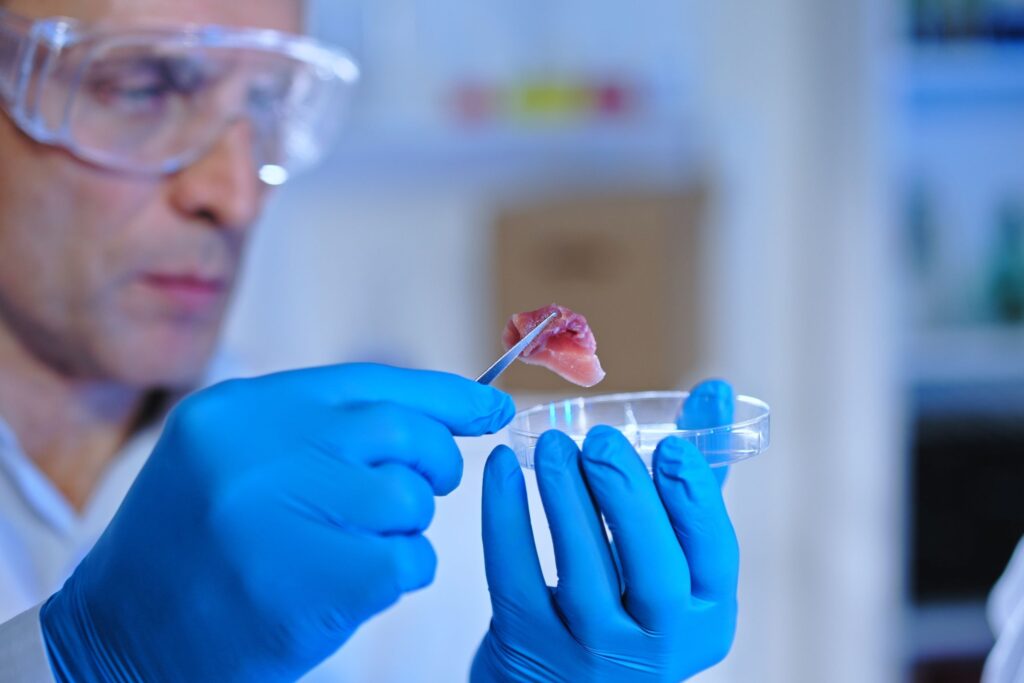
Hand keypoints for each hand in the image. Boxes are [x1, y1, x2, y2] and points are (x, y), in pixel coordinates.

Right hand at [40, 364, 514, 682]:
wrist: (119, 639)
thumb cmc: (199, 548)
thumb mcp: (238, 459)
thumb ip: (324, 431)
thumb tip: (444, 417)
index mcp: (238, 409)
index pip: (369, 383)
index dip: (442, 395)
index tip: (490, 407)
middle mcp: (253, 448)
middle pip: (399, 432)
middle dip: (434, 461)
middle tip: (427, 488)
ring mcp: (272, 513)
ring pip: (407, 498)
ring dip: (406, 527)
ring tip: (359, 545)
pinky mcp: (301, 581)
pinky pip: (405, 560)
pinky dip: (403, 572)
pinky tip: (360, 585)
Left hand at [472, 384, 738, 681]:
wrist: (566, 682)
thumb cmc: (633, 604)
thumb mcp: (678, 554)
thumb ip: (697, 477)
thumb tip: (716, 391)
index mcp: (705, 614)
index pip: (713, 555)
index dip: (694, 499)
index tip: (671, 444)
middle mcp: (658, 643)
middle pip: (651, 570)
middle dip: (626, 496)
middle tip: (598, 439)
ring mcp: (591, 651)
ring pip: (581, 574)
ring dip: (566, 500)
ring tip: (551, 443)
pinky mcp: (528, 645)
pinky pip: (514, 576)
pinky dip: (505, 519)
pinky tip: (502, 469)